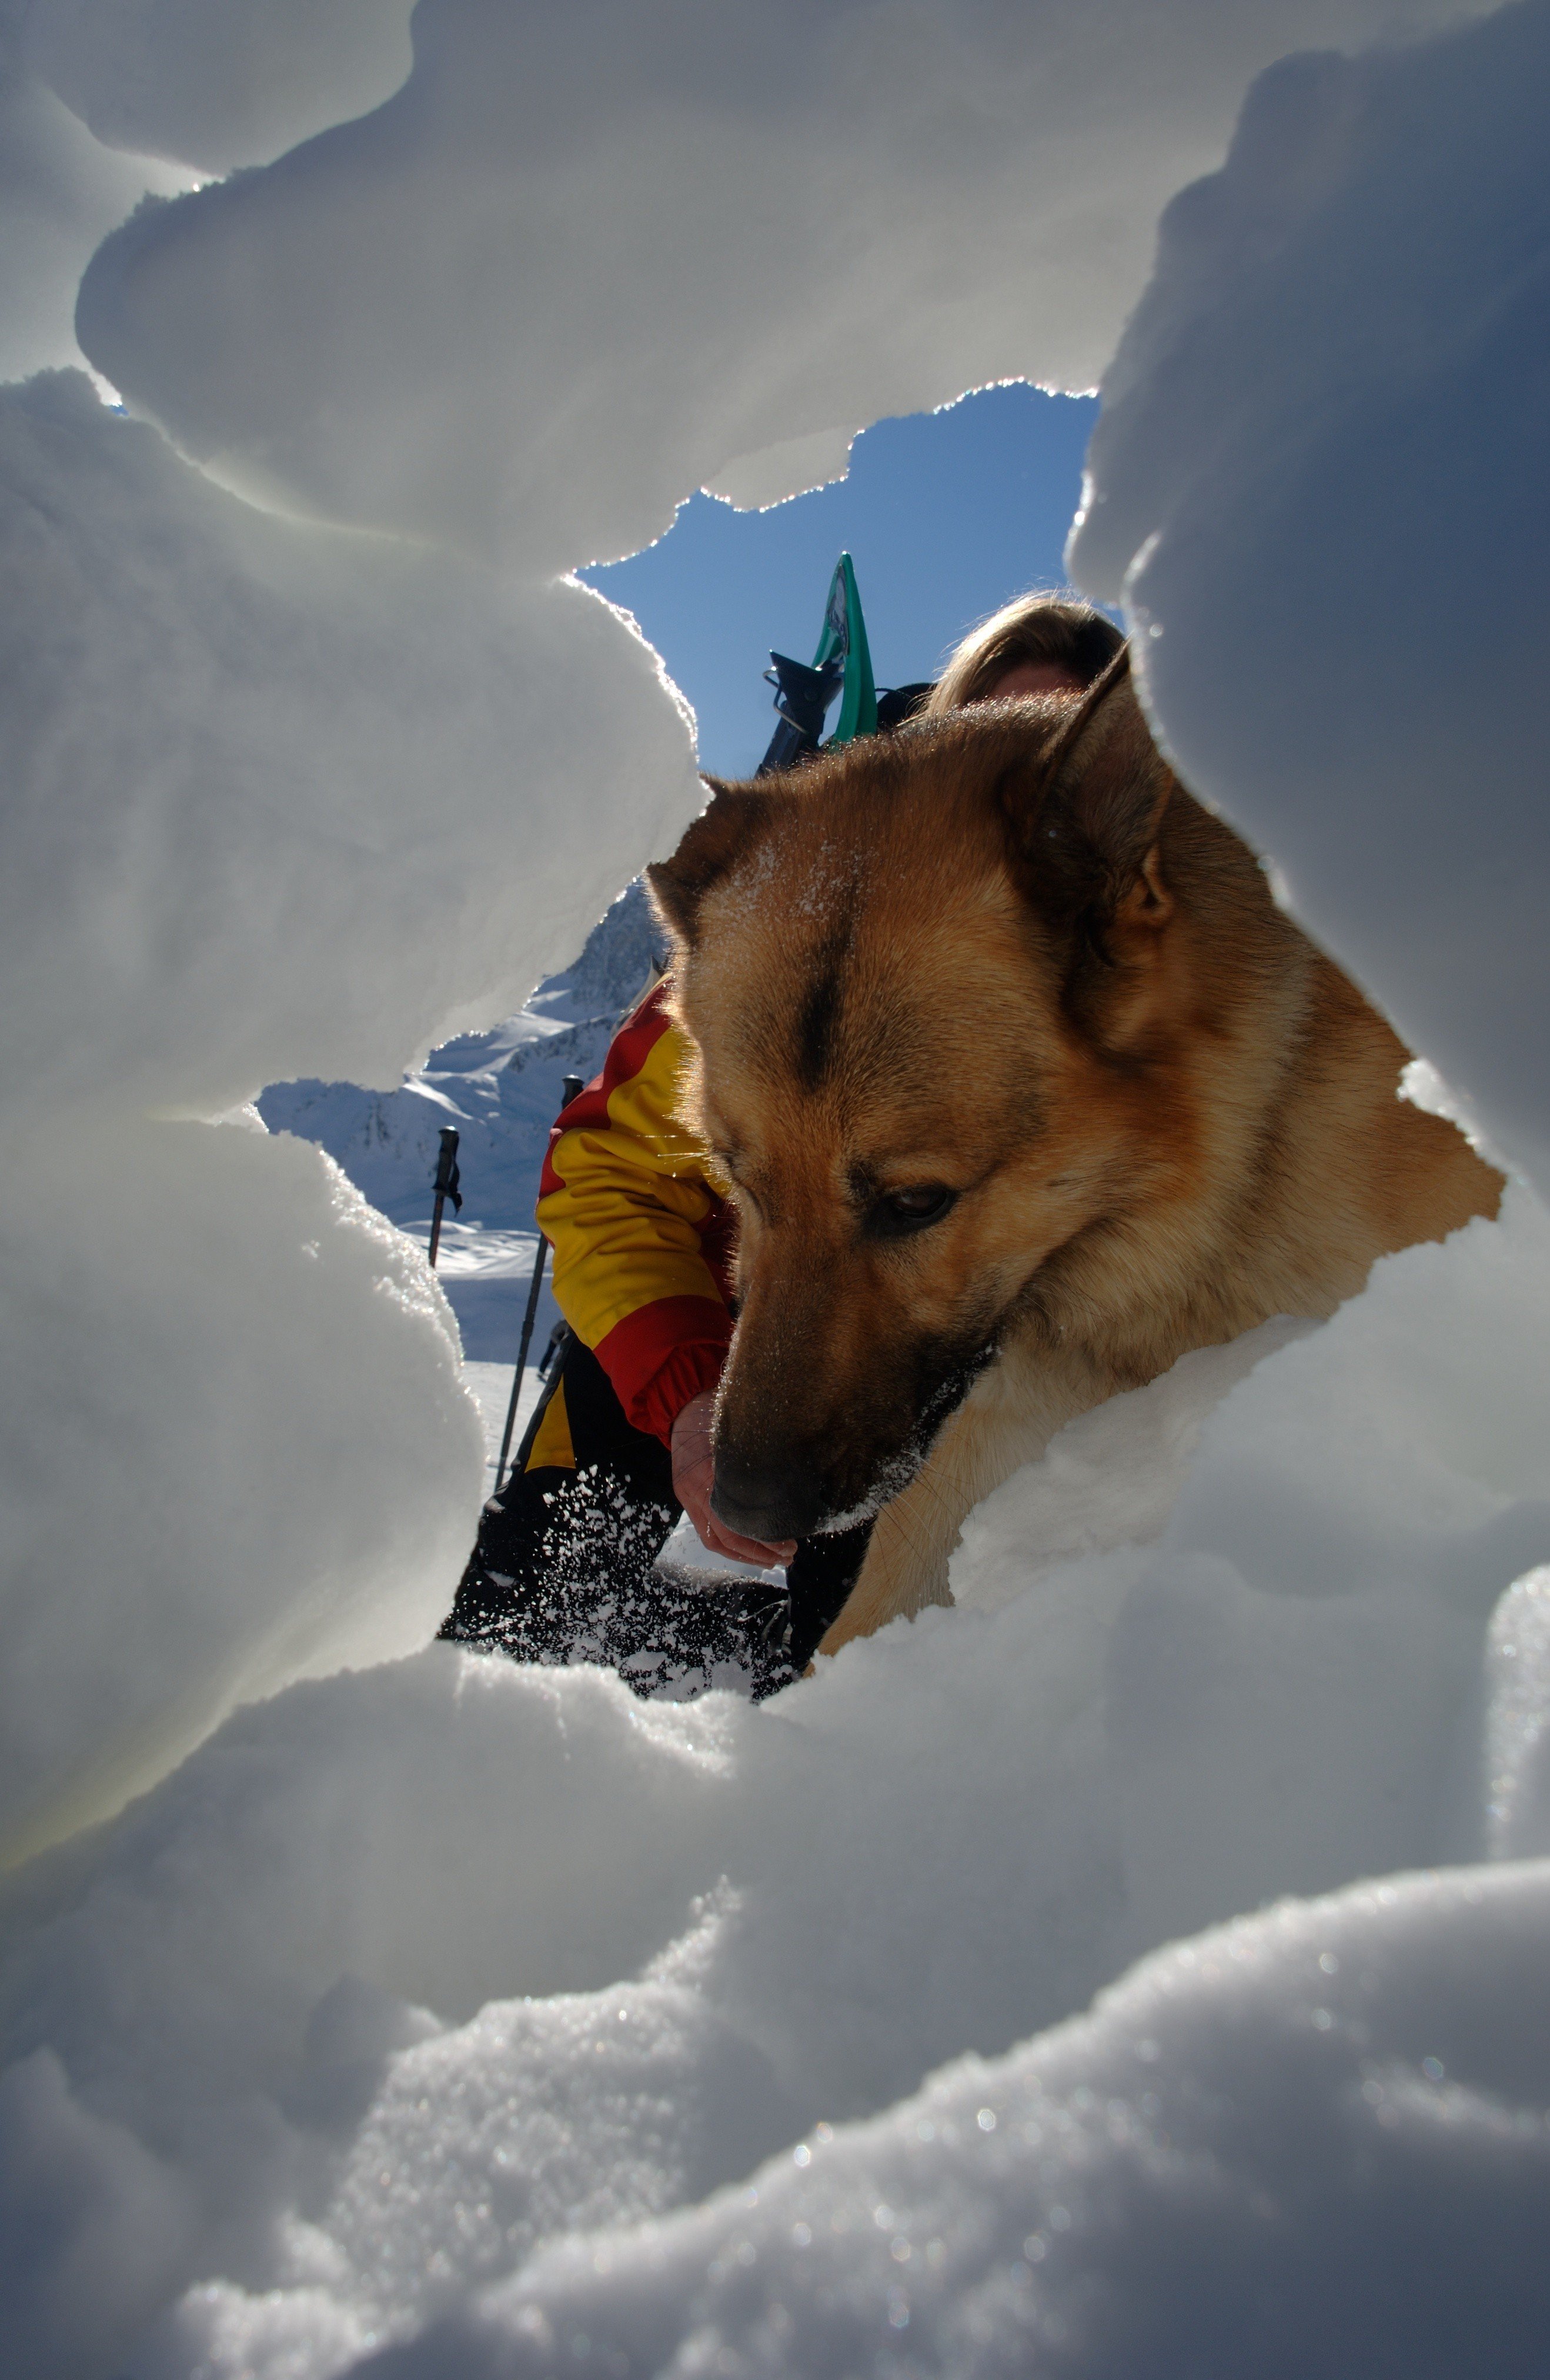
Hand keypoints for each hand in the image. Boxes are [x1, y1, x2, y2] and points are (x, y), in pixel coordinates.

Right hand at [670, 1390, 796, 1567]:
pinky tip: (753, 1549)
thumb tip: (791, 1486)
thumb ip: (756, 1458)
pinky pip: (708, 1532)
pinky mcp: (689, 1498)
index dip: (762, 1538)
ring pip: (714, 1540)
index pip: (734, 1521)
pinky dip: (731, 1545)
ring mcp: (688, 1497)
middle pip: (725, 1537)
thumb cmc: (716, 1413)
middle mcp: (694, 1491)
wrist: (682, 1406)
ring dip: (745, 1555)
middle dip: (757, 1553)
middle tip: (789, 1555)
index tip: (789, 1544)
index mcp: (706, 1474)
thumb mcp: (737, 1431)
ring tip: (775, 1559)